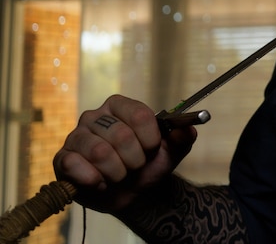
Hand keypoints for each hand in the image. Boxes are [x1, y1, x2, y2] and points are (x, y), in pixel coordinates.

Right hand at [53, 95, 196, 212]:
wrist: (133, 192)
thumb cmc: (150, 165)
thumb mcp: (172, 151)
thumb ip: (183, 137)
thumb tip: (189, 128)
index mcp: (120, 105)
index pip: (138, 115)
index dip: (150, 139)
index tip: (152, 149)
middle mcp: (95, 116)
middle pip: (120, 135)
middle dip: (135, 159)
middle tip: (135, 166)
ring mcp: (76, 136)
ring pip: (100, 152)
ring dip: (117, 172)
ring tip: (119, 175)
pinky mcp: (63, 159)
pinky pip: (76, 166)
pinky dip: (95, 179)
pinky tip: (100, 182)